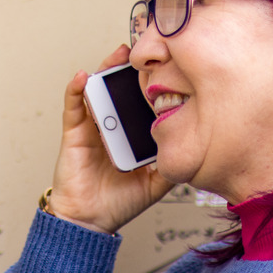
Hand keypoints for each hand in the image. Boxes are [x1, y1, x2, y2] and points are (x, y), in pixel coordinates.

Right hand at [47, 46, 172, 233]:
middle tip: (145, 50)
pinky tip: (84, 77)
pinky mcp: (74, 132)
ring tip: (119, 55)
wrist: (91, 222)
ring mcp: (93, 126)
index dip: (151, 83)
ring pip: (98, 89)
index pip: (142, 101)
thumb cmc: (120, 202)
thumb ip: (173, 162)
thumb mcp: (158, 181)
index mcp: (132, 134)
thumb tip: (198, 146)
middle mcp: (113, 125)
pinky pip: (74, 106)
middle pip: (121, 89)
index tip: (168, 65)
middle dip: (131, 68)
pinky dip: (76, 89)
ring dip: (106, 69)